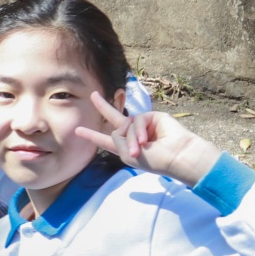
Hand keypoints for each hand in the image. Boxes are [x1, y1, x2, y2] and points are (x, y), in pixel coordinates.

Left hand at [73, 92, 221, 188]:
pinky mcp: (152, 116)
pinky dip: (138, 131)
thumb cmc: (154, 161)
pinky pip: (137, 120)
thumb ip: (117, 140)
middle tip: (92, 95)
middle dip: (103, 107)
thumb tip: (118, 126)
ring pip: (125, 125)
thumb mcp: (128, 155)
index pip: (106, 141)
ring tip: (139, 149)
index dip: (92, 135)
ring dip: (131, 139)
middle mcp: (133, 135)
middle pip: (114, 118)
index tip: (78, 130)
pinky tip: (145, 140)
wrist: (177, 155)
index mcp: (125, 148)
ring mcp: (143, 125)